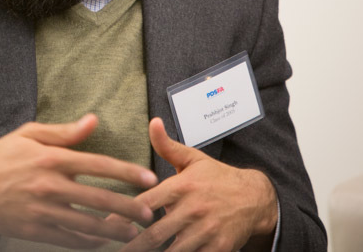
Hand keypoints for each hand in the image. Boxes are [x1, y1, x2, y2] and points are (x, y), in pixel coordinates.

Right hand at [0, 114, 157, 247]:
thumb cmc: (1, 157)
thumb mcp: (29, 134)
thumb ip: (64, 131)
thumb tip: (93, 121)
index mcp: (51, 158)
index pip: (98, 165)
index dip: (126, 172)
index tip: (148, 178)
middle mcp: (49, 185)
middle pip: (99, 198)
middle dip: (128, 207)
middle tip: (149, 212)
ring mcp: (42, 210)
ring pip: (88, 224)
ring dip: (114, 230)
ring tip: (133, 232)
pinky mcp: (35, 230)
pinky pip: (69, 239)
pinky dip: (89, 242)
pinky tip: (102, 241)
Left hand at [113, 118, 277, 251]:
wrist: (255, 197)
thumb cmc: (217, 178)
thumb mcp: (192, 158)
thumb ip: (167, 145)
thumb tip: (153, 123)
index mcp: (182, 186)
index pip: (146, 202)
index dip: (125, 215)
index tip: (107, 225)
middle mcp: (193, 209)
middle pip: (156, 233)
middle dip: (133, 245)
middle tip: (114, 249)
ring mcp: (206, 230)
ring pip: (173, 250)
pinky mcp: (219, 247)